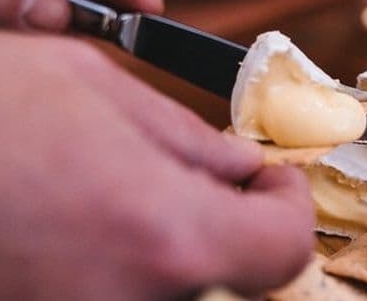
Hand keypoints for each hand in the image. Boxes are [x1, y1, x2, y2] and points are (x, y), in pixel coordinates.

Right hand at [0, 29, 314, 299]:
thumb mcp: (92, 87)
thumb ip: (184, 137)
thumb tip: (238, 165)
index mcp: (161, 231)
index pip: (281, 248)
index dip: (287, 206)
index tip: (272, 178)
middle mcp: (126, 298)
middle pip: (224, 268)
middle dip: (223, 217)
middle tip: (194, 172)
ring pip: (165, 278)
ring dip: (162, 232)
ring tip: (112, 183)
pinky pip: (109, 287)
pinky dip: (114, 254)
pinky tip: (78, 214)